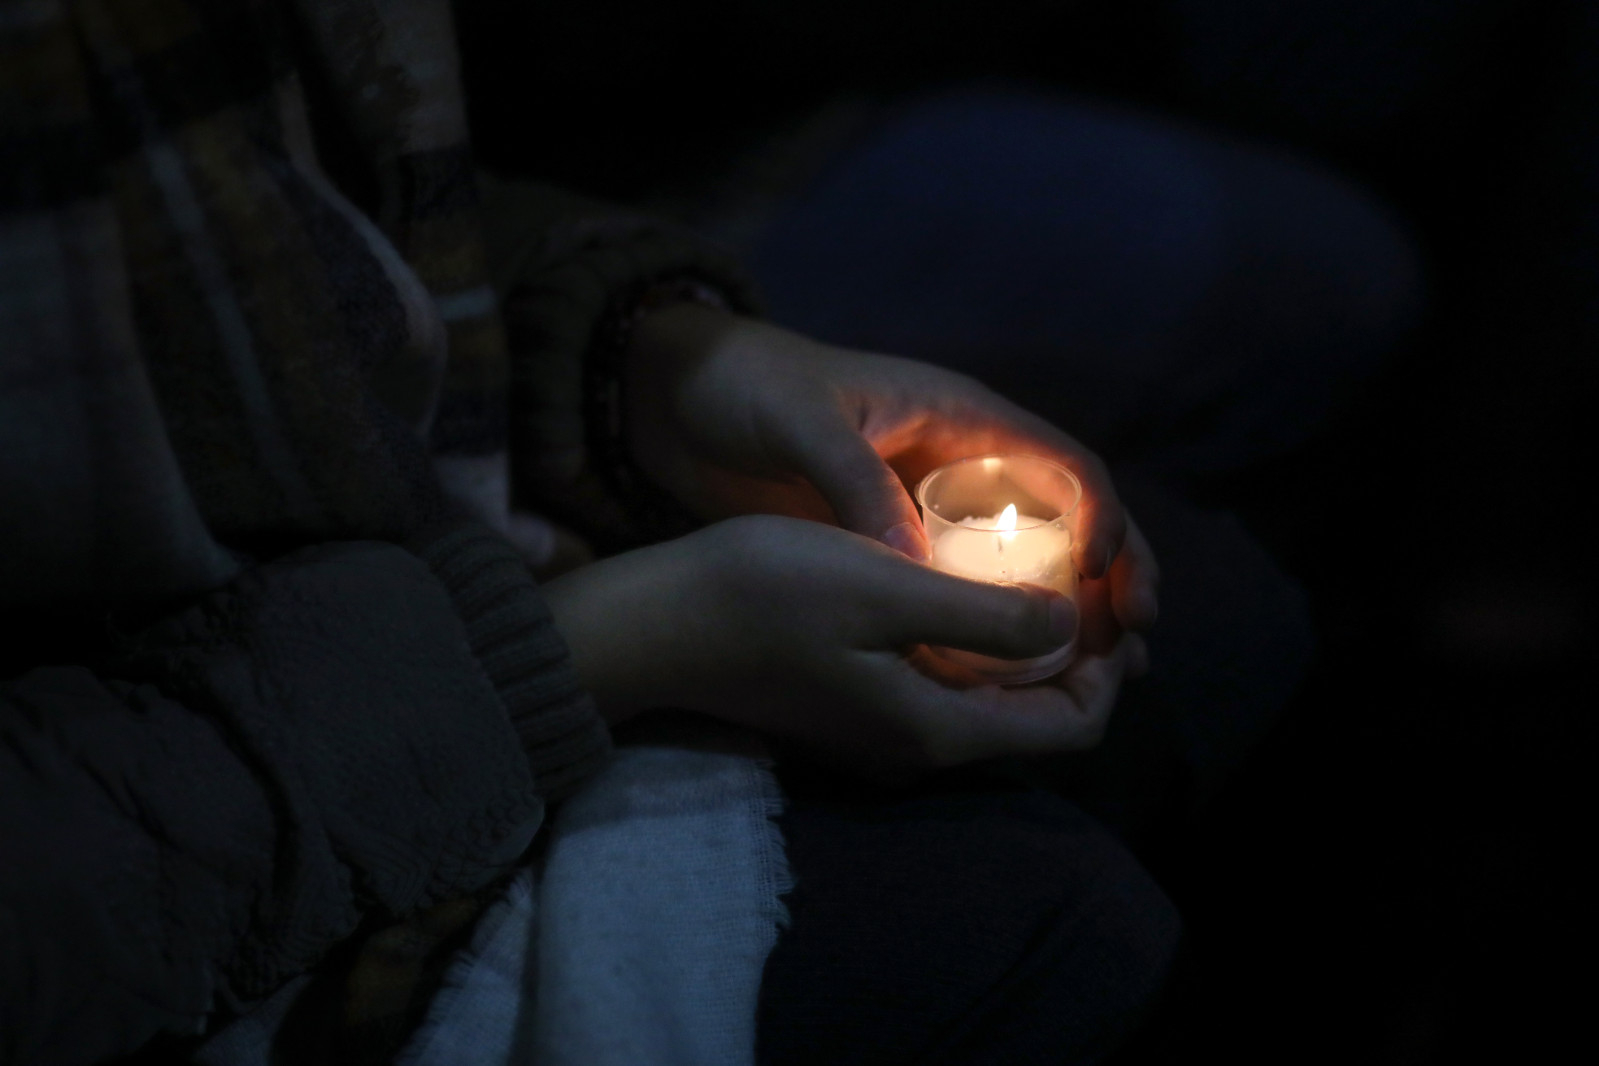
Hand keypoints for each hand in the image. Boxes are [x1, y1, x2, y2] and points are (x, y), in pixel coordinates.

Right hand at [542, 515, 1134, 780]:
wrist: (651, 623)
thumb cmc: (762, 593)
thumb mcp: (884, 588)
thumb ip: (986, 617)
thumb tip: (1070, 628)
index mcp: (937, 728)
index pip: (1070, 728)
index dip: (1107, 669)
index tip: (1108, 598)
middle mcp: (917, 746)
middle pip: (1034, 719)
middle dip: (1076, 657)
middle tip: (1087, 579)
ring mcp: (880, 729)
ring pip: (988, 700)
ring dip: (1025, 648)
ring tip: (1037, 570)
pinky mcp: (851, 703)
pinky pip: (943, 685)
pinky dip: (976, 645)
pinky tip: (965, 585)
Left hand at [624, 304, 1157, 655]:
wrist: (675, 402)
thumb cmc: (744, 388)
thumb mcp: (799, 422)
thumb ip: (854, 484)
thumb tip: (914, 567)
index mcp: (960, 417)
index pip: (1063, 465)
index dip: (1101, 518)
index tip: (1104, 578)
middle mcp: (961, 466)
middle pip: (1067, 523)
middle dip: (1113, 576)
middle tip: (1134, 638)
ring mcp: (930, 513)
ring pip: (1023, 568)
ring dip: (1071, 615)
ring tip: (1107, 671)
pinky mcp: (893, 551)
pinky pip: (962, 597)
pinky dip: (995, 634)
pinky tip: (1011, 682)